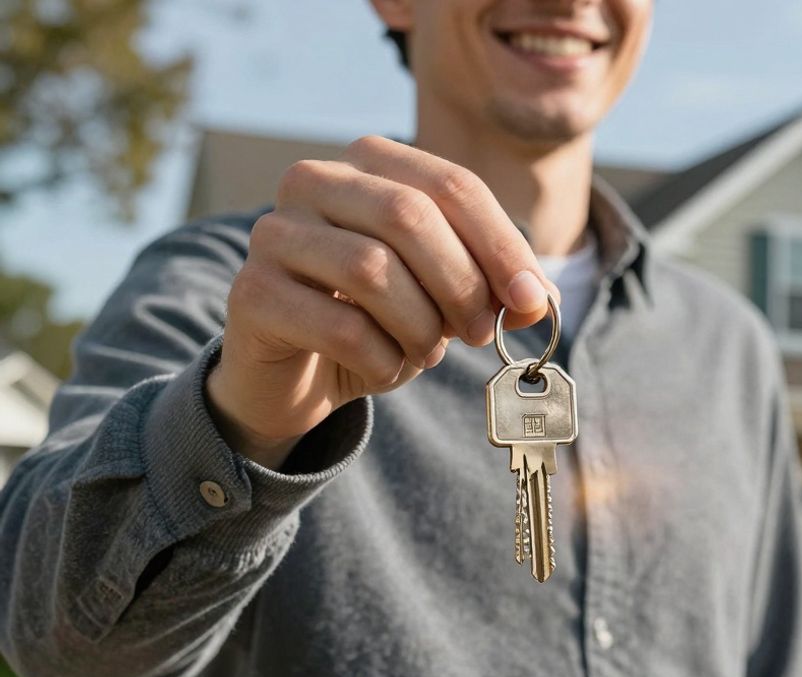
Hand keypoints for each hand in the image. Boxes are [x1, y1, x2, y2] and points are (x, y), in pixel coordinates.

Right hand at [205, 135, 560, 468]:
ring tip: (426, 351)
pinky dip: (382, 358)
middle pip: (410, 216)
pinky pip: (339, 326)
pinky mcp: (252, 293)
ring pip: (372, 269)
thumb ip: (494, 287)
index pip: (452, 185)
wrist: (295, 376)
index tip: (531, 299)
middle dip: (462, 283)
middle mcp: (312, 181)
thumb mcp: (446, 297)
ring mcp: (272, 233)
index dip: (501, 245)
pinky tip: (385, 367)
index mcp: (368, 163)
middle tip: (480, 333)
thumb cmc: (378, 320)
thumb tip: (537, 298)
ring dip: (420, 326)